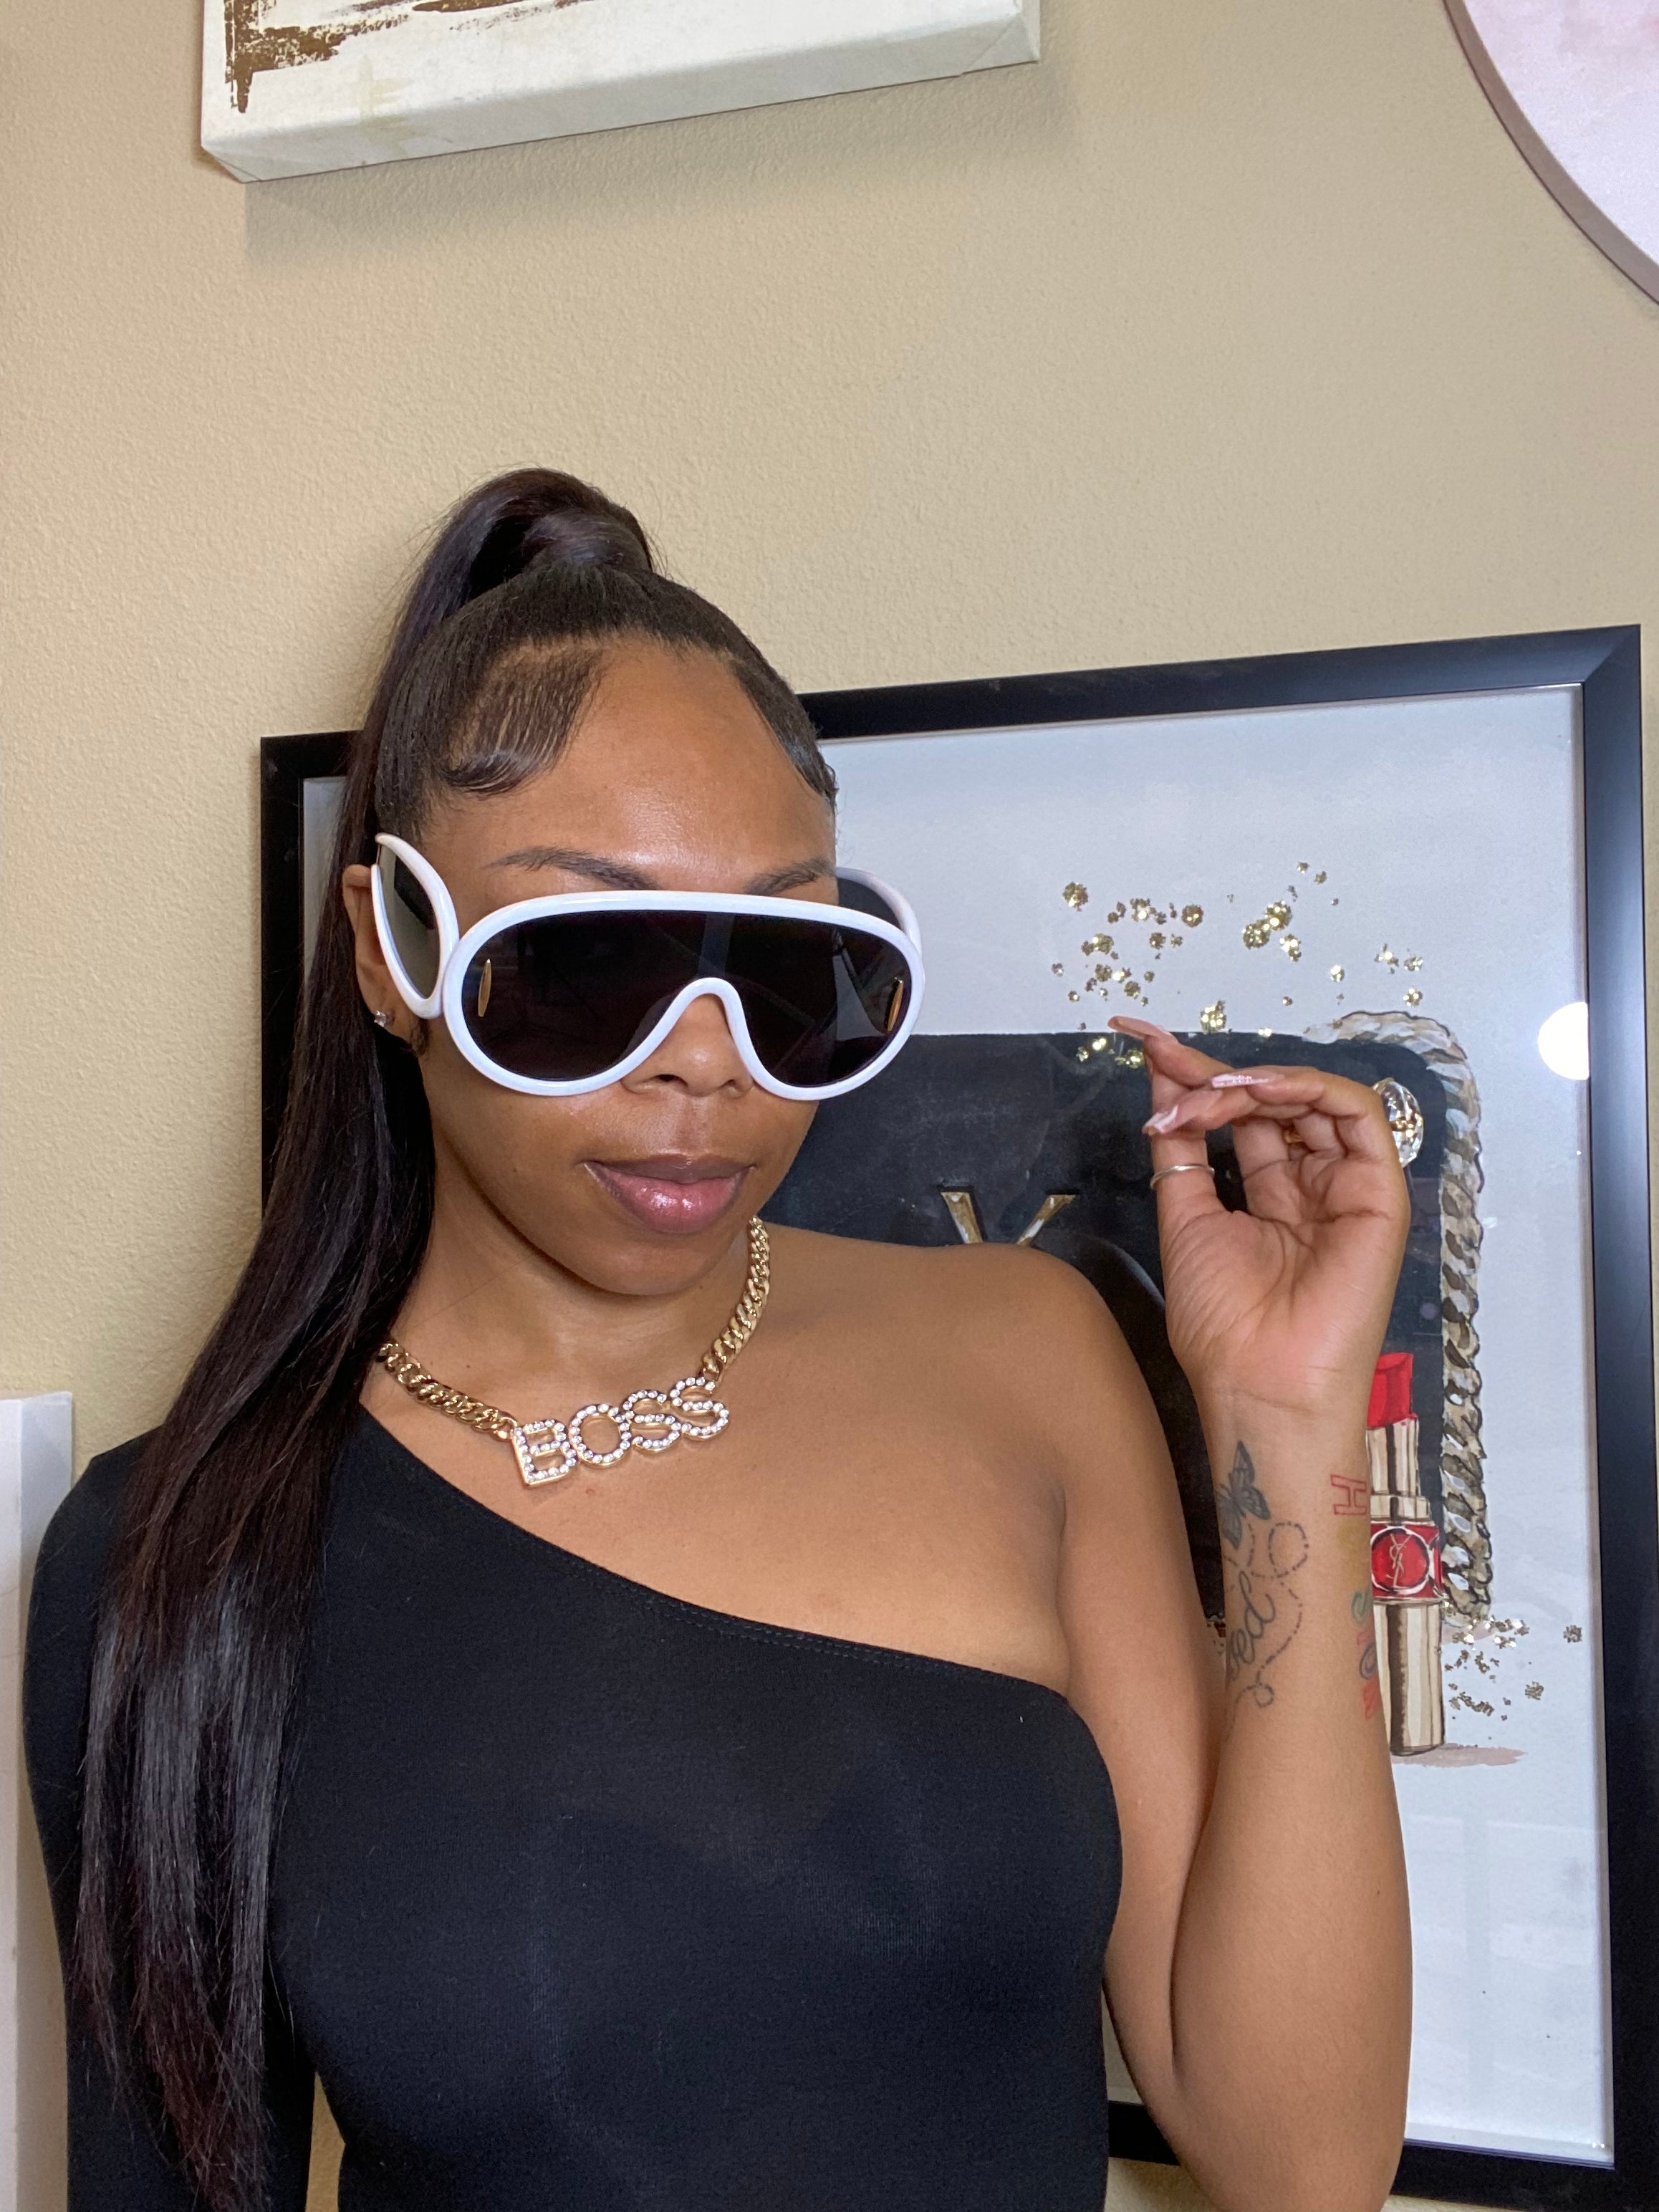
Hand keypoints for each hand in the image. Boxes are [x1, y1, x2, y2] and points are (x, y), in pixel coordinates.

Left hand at [1109, 1016, 1410, 1422]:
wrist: (1259, 1384)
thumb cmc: (1224, 1324)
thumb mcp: (1186, 1217)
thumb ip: (1181, 1147)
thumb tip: (1162, 1081)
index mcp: (1272, 1196)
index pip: (1240, 1117)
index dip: (1196, 1078)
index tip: (1145, 1046)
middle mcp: (1313, 1185)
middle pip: (1271, 1102)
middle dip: (1213, 1071)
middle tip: (1164, 1061)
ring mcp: (1348, 1187)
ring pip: (1310, 1098)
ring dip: (1251, 1081)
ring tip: (1203, 1093)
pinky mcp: (1381, 1191)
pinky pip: (1358, 1112)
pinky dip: (1304, 1086)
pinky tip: (1253, 1090)